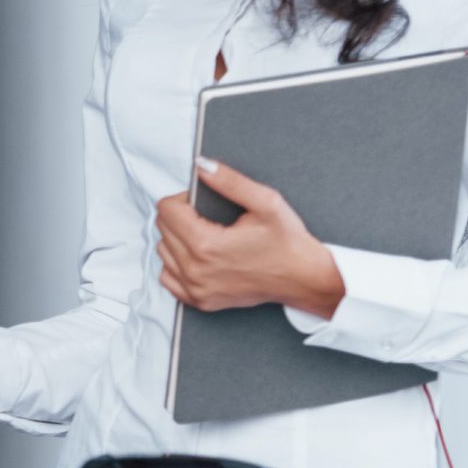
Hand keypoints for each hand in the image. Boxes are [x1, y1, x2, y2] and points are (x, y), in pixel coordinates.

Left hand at [154, 157, 346, 316]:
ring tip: (205, 235)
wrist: (304, 280)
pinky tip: (199, 257)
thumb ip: (230, 181)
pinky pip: (168, 277)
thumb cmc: (288, 243)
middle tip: (208, 217)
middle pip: (163, 229)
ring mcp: (196, 290)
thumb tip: (201, 166)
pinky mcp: (200, 301)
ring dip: (177, 239)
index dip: (183, 198)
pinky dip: (177, 264)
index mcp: (207, 245)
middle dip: (180, 216)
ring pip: (163, 252)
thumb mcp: (266, 202)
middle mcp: (195, 270)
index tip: (201, 201)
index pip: (166, 210)